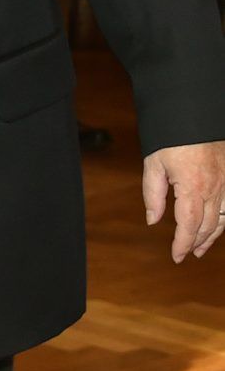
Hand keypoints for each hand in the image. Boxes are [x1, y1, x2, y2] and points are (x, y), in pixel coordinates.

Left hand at [142, 139, 224, 261]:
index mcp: (193, 187)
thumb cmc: (170, 138)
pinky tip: (218, 224)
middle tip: (187, 253)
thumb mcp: (153, 165)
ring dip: (213, 235)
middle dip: (197, 242)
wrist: (194, 114)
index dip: (182, 243)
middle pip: (208, 225)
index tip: (176, 257)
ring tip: (201, 247)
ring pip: (224, 217)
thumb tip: (153, 221)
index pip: (189, 225)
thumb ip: (153, 195)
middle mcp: (215, 188)